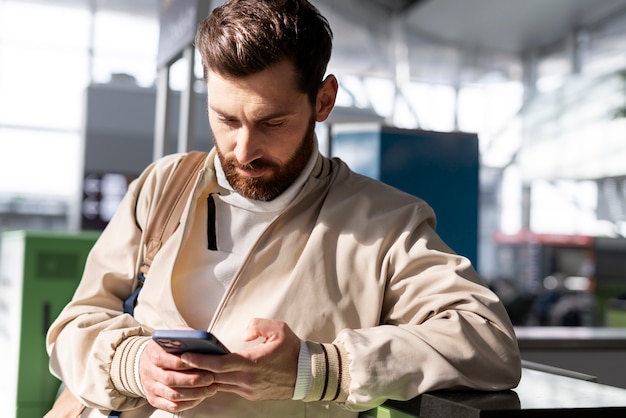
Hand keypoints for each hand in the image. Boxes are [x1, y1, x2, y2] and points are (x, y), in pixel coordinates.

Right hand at [139, 337, 216, 411]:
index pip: (168, 360)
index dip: (186, 363)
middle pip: (171, 379)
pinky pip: (172, 406)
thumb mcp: (172, 336)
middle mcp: (149, 372)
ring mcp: (150, 388)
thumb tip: (201, 338)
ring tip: (210, 388)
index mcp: (153, 354)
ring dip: (194, 393)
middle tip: (210, 378)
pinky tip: (200, 397)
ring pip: (173, 395)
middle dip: (193, 380)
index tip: (203, 363)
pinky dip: (188, 403)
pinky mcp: (154, 400)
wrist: (147, 362)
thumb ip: (184, 335)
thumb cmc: (166, 348)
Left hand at [180, 318, 300, 400]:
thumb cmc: (292, 350)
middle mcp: (248, 380)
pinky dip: (218, 380)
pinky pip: (229, 387)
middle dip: (195, 369)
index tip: (184, 355)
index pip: (219, 365)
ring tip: (190, 365)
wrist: (307, 374)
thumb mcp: (279, 329)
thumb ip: (258, 325)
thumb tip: (244, 334)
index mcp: (253, 363)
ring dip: (206, 376)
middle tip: (179, 359)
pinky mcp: (251, 395)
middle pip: (214, 376)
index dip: (199, 361)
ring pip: (220, 384)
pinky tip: (210, 371)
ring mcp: (249, 390)